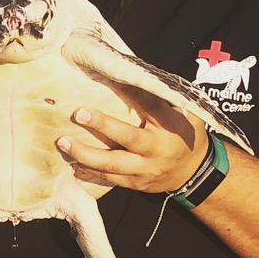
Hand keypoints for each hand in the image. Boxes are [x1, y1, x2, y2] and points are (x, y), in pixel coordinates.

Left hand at [56, 89, 206, 193]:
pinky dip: (90, 174)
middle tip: (79, 114)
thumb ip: (166, 97)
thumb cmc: (185, 135)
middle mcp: (156, 149)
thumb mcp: (186, 113)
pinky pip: (110, 180)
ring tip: (64, 142)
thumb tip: (138, 73)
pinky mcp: (135, 184)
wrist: (194, 174)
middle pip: (128, 138)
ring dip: (85, 154)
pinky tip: (73, 167)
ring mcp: (144, 169)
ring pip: (112, 165)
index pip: (151, 105)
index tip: (114, 78)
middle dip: (102, 126)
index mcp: (169, 126)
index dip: (133, 92)